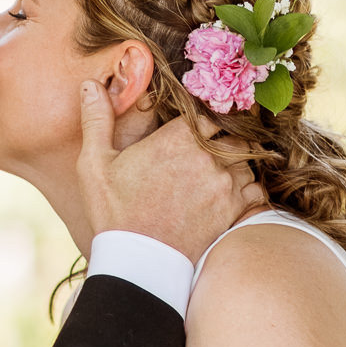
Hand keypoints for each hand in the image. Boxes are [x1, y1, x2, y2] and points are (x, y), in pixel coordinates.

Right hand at [77, 82, 262, 262]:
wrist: (138, 262)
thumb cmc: (114, 212)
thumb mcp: (94, 164)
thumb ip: (97, 120)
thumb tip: (90, 84)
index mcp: (178, 137)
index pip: (208, 111)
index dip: (205, 119)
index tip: (196, 128)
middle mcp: (208, 156)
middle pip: (231, 134)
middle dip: (221, 140)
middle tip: (205, 152)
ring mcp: (224, 184)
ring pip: (245, 161)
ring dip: (234, 164)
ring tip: (214, 175)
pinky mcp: (233, 210)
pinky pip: (255, 189)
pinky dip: (247, 189)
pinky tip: (229, 194)